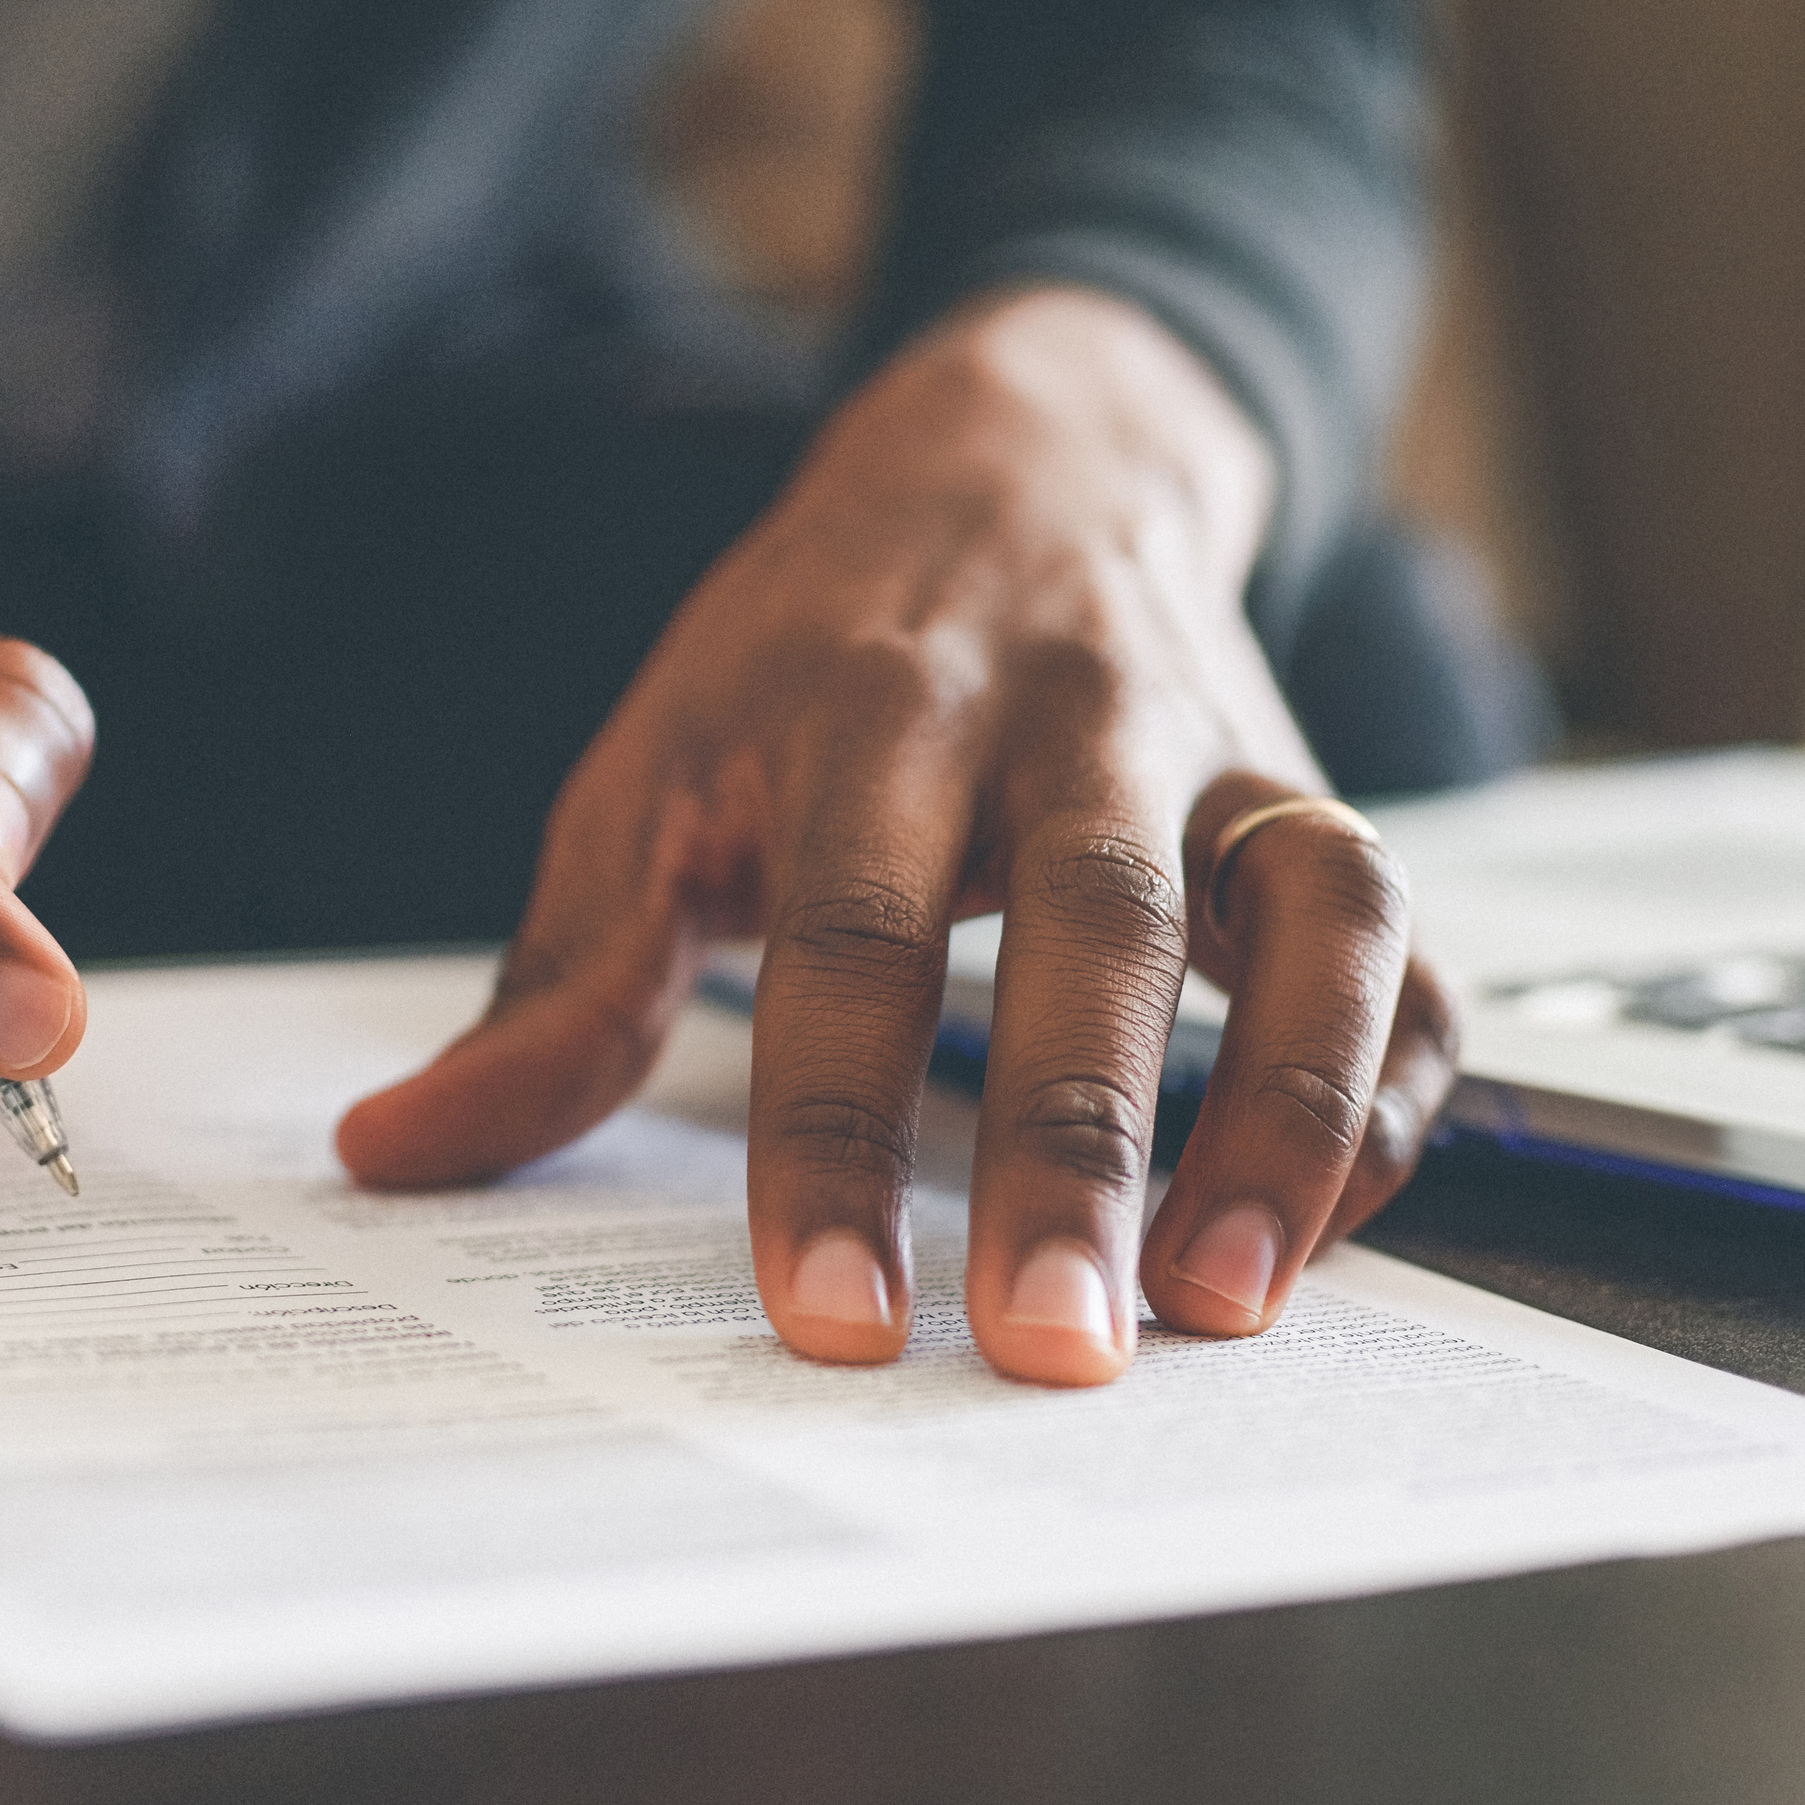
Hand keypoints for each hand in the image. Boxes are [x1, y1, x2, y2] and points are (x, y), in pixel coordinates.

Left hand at [336, 287, 1459, 1383]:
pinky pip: (1407, 951)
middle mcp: (1073, 717)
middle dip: (1078, 1145)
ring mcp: (1225, 755)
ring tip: (1227, 1310)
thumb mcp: (656, 770)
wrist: (1018, 455)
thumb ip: (560, 981)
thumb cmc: (812, 648)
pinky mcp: (1323, 805)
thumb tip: (397, 1157)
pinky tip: (1317, 1234)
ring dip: (1291, 1113)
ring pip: (1315, 913)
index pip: (851, 937)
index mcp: (875, 707)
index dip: (836, 1133)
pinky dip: (1386, 1094)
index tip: (830, 1311)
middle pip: (1097, 925)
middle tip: (1050, 1349)